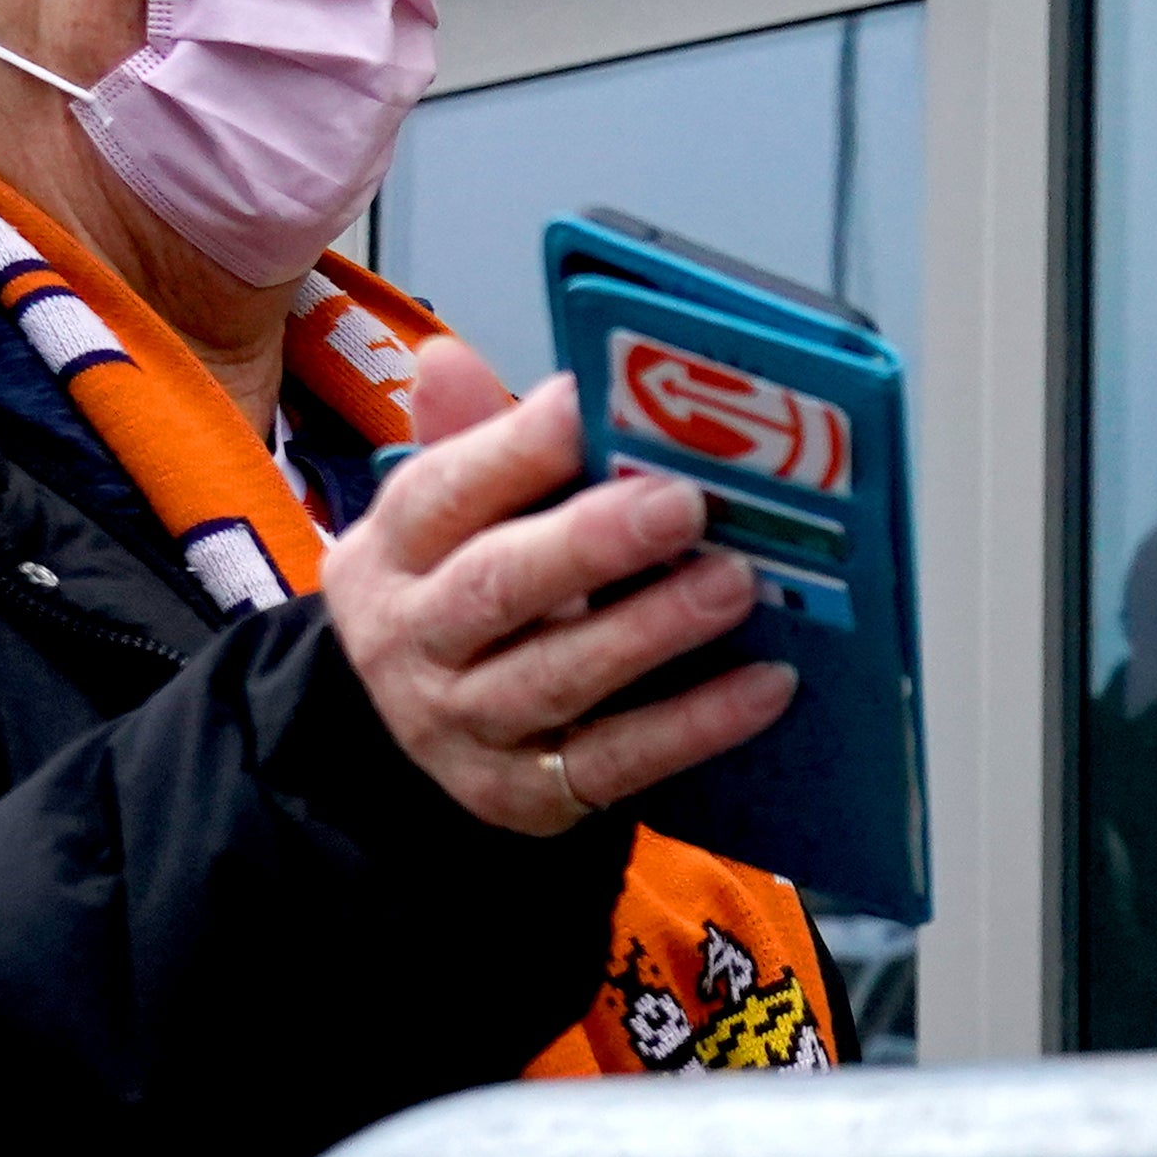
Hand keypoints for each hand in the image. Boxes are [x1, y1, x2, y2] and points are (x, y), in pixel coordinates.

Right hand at [323, 339, 797, 836]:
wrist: (425, 735)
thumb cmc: (469, 596)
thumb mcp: (455, 520)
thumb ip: (476, 444)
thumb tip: (449, 360)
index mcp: (389, 554)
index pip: (439, 493)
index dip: (514, 448)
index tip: (591, 405)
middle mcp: (410, 644)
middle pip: (496, 589)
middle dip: (591, 542)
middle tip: (683, 501)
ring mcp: (461, 729)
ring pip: (556, 677)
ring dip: (652, 629)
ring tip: (736, 583)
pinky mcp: (524, 796)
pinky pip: (616, 761)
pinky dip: (695, 724)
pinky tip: (767, 684)